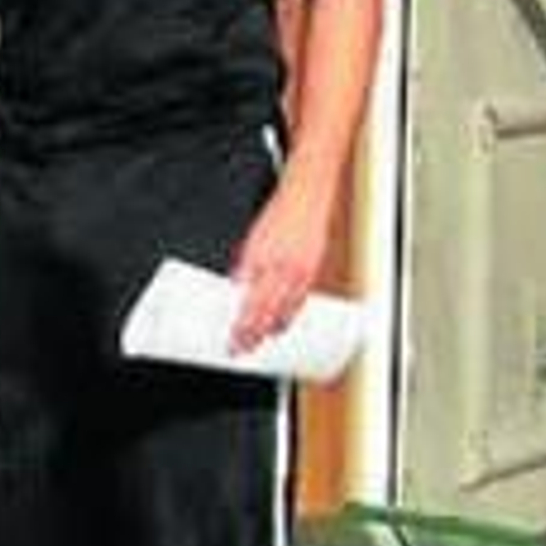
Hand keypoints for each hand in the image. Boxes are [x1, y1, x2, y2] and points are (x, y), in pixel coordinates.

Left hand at [228, 176, 333, 351]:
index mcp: (260, 260)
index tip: (232, 341)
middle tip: (242, 349)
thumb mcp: (251, 239)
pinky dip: (291, 316)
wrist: (307, 196)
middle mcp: (280, 270)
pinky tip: (283, 324)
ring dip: (272, 330)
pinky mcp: (313, 271)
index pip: (248, 303)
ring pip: (285, 312)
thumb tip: (236, 288)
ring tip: (261, 342)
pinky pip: (301, 302)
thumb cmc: (279, 214)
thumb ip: (244, 266)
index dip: (241, 327)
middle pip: (265, 314)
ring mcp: (299, 273)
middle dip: (253, 335)